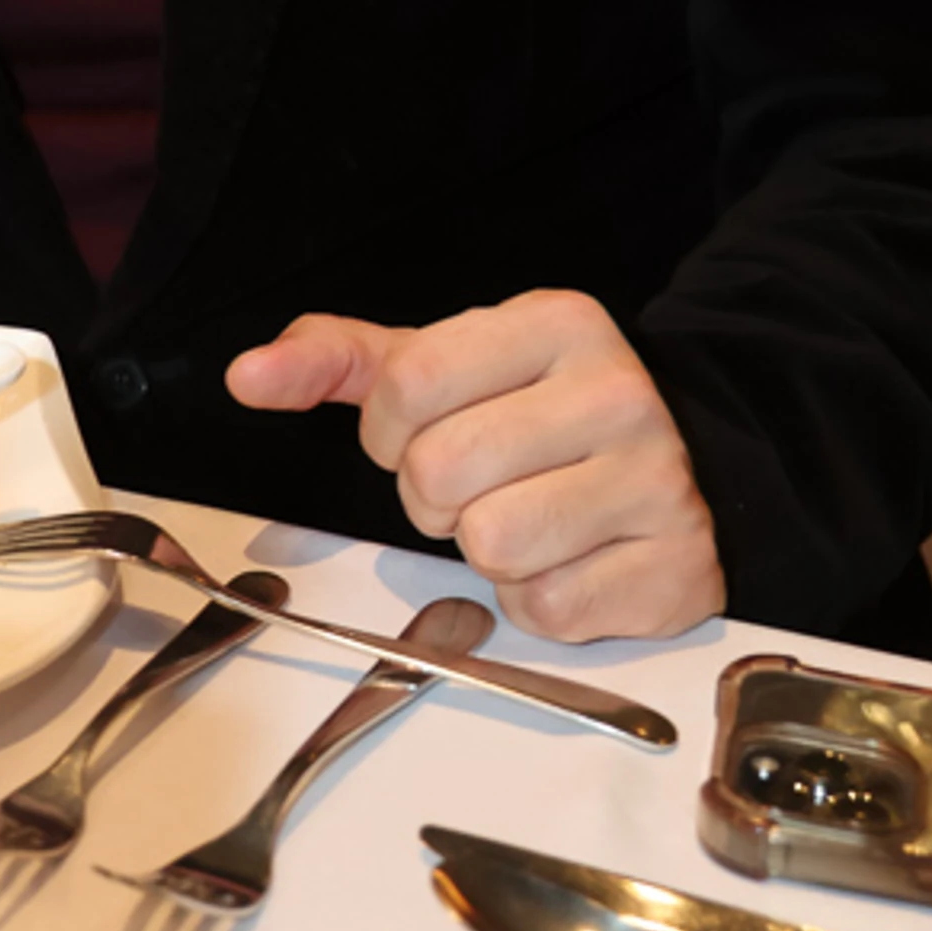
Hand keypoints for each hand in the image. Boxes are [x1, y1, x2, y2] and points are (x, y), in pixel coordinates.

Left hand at [224, 289, 722, 641]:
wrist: (685, 461)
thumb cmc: (538, 411)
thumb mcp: (445, 364)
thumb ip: (341, 360)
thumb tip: (247, 375)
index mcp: (554, 323)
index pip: (409, 381)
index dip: (388, 429)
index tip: (420, 432)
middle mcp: (615, 391)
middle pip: (439, 470)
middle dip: (434, 495)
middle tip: (480, 483)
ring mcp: (655, 481)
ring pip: (491, 544)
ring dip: (485, 550)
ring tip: (526, 515)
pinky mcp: (674, 567)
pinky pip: (545, 607)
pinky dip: (538, 598)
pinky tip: (571, 556)